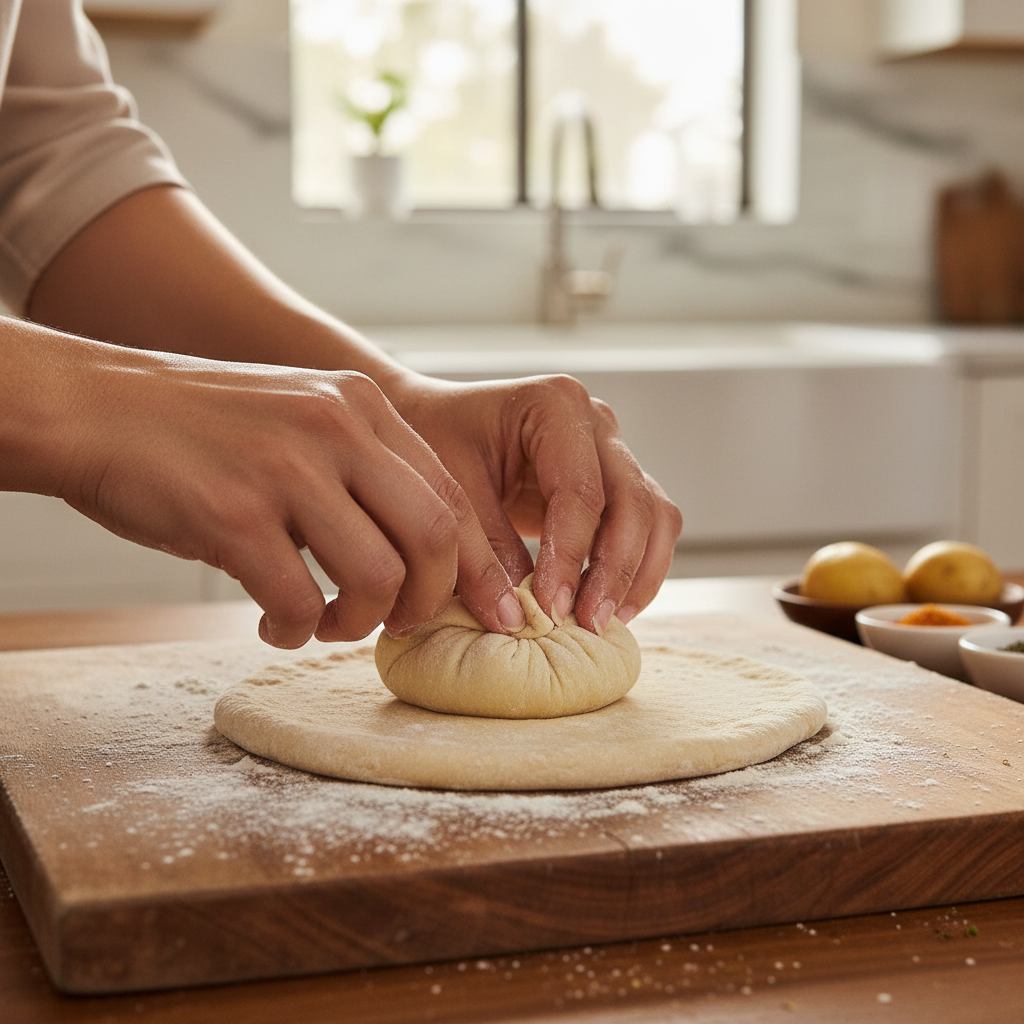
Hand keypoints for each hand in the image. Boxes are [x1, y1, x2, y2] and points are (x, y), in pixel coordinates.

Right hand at [53, 344, 524, 647]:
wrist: (99, 407)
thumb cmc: (207, 431)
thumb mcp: (305, 420)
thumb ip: (365, 470)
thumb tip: (424, 556)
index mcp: (363, 406)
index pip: (451, 496)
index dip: (475, 565)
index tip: (484, 611)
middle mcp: (336, 428)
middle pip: (433, 536)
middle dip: (428, 600)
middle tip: (397, 623)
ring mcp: (286, 468)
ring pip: (376, 576)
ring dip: (359, 622)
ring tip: (326, 623)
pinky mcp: (233, 512)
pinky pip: (295, 600)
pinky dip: (292, 629)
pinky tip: (273, 624)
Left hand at [389, 373, 682, 632]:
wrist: (435, 423)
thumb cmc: (436, 442)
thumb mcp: (450, 492)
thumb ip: (485, 551)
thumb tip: (520, 614)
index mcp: (555, 404)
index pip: (579, 491)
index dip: (570, 555)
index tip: (551, 608)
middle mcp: (596, 422)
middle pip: (633, 502)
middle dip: (615, 570)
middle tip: (588, 624)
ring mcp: (612, 450)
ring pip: (655, 515)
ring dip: (637, 574)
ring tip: (604, 623)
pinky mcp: (615, 482)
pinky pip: (646, 527)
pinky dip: (636, 569)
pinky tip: (610, 607)